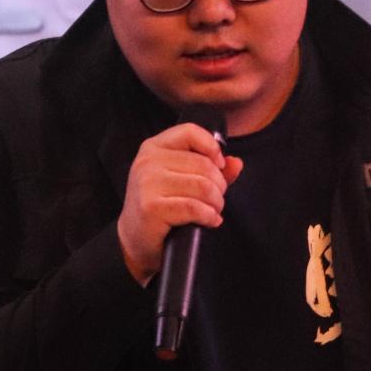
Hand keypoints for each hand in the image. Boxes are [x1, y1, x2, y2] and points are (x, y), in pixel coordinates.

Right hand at [116, 123, 243, 284]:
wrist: (135, 239)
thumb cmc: (160, 207)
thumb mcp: (182, 181)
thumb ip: (210, 169)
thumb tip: (236, 163)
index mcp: (154, 148)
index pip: (189, 132)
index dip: (212, 148)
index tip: (219, 166)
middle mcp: (148, 162)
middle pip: (204, 165)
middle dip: (219, 186)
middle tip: (216, 199)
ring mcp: (147, 184)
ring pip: (202, 187)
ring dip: (216, 203)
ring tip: (213, 211)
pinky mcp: (152, 207)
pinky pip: (194, 207)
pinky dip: (209, 216)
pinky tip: (209, 220)